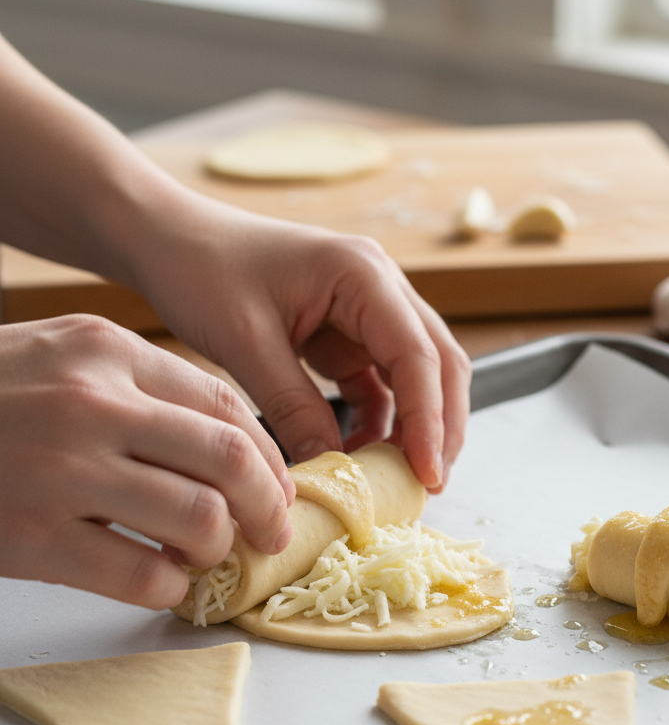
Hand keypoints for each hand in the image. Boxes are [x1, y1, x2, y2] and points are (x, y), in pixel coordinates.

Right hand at [0, 316, 293, 607]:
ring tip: (204, 556)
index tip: (278, 487)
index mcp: (106, 351)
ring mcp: (60, 470)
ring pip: (199, 519)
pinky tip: (162, 580)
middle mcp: (91, 403)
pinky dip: (170, 586)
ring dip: (219, 549)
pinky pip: (143, 574)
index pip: (228, 405)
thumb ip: (143, 389)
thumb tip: (235, 449)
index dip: (270, 457)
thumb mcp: (63, 359)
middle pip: (230, 460)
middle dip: (268, 505)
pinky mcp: (31, 537)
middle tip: (273, 532)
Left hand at [131, 200, 471, 492]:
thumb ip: (292, 407)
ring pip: (419, 377)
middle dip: (441, 426)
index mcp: (363, 275)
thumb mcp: (244, 342)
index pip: (418, 355)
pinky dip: (380, 422)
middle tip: (428, 484)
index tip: (428, 474)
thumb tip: (331, 472)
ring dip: (417, 427)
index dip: (430, 419)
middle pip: (440, 364)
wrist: (171, 240)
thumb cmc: (203, 270)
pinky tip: (359, 455)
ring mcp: (370, 312)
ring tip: (399, 479)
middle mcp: (381, 288)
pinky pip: (382, 385)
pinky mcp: (351, 336)